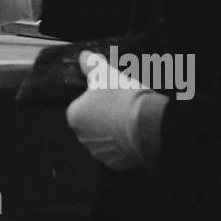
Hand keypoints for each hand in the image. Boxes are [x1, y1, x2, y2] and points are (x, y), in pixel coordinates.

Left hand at [65, 53, 167, 170]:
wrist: (146, 123)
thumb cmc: (122, 96)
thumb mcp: (106, 74)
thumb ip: (92, 65)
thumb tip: (83, 56)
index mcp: (75, 115)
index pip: (82, 106)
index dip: (98, 99)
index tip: (112, 95)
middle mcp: (82, 138)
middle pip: (93, 124)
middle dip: (105, 117)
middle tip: (123, 106)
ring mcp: (99, 153)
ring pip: (106, 140)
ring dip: (115, 132)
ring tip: (132, 120)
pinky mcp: (116, 164)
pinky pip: (119, 154)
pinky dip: (126, 147)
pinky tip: (136, 135)